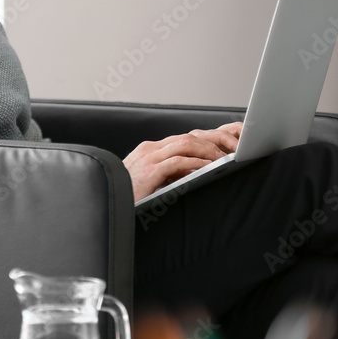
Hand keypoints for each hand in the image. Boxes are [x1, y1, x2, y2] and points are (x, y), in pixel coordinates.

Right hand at [122, 121, 242, 201]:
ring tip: (223, 159)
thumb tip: (192, 171)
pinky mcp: (151, 171)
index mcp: (149, 149)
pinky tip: (208, 168)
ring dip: (208, 150)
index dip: (205, 141)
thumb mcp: (150, 179)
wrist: (108, 201)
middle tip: (229, 151)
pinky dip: (196, 163)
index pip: (182, 138)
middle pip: (187, 137)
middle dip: (211, 142)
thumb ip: (167, 172)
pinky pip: (178, 162)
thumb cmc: (129, 194)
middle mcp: (150, 149)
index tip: (221, 148)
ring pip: (185, 144)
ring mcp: (149, 158)